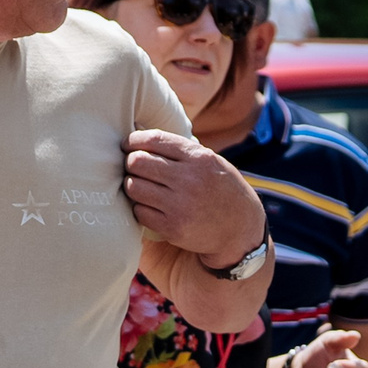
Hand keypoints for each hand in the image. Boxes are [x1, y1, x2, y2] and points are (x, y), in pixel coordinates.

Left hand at [124, 130, 264, 264]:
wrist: (240, 229)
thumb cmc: (220, 190)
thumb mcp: (212, 163)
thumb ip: (182, 151)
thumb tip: (142, 139)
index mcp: (199, 158)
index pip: (154, 139)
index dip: (133, 140)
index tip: (127, 145)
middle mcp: (189, 179)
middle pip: (137, 162)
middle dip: (129, 163)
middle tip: (132, 168)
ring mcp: (180, 205)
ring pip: (133, 187)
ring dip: (132, 186)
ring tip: (141, 187)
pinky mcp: (172, 227)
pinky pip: (138, 211)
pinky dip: (139, 208)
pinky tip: (149, 207)